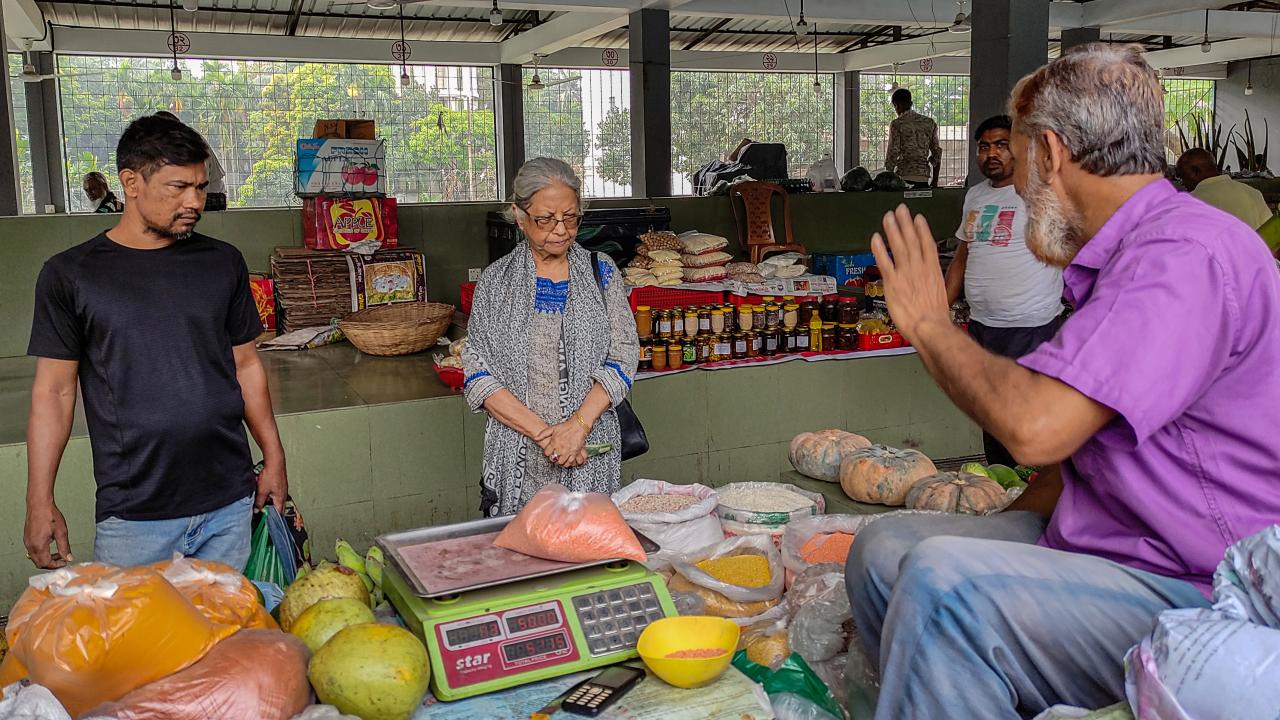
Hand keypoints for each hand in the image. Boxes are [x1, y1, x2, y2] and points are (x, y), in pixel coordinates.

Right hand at [25, 501, 71, 568]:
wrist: (39, 504)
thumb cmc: (49, 515)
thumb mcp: (61, 532)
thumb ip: (65, 547)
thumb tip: (68, 558)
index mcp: (39, 546)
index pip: (46, 564)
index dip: (56, 565)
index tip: (64, 563)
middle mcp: (30, 546)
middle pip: (39, 563)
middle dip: (52, 564)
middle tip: (62, 559)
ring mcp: (27, 542)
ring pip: (36, 558)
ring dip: (47, 558)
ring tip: (58, 553)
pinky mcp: (27, 538)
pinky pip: (33, 551)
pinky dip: (42, 553)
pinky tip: (50, 546)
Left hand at [255, 459, 288, 513]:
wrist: (275, 461)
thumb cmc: (271, 474)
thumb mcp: (262, 491)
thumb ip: (259, 502)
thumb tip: (257, 510)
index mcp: (280, 498)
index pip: (278, 514)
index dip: (272, 518)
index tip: (264, 521)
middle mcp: (283, 495)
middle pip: (277, 507)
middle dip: (269, 509)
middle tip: (260, 509)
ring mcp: (282, 489)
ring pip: (274, 500)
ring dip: (268, 500)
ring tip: (261, 496)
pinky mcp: (280, 484)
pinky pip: (274, 493)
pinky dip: (268, 494)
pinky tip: (263, 489)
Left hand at [542, 421, 587, 467]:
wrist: (578, 426)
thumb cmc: (566, 426)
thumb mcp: (553, 428)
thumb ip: (543, 434)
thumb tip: (536, 438)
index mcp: (554, 442)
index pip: (547, 453)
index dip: (547, 453)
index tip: (550, 452)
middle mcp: (560, 448)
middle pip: (554, 459)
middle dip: (554, 458)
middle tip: (555, 456)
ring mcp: (568, 451)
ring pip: (561, 462)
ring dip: (560, 461)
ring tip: (561, 458)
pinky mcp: (575, 452)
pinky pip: (570, 462)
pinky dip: (568, 462)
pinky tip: (567, 460)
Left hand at [870, 204, 952, 344]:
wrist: (929, 327)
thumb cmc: (936, 317)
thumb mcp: (943, 293)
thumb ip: (936, 280)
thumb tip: (935, 277)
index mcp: (932, 270)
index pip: (927, 244)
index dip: (922, 229)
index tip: (918, 218)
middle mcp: (919, 268)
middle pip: (912, 240)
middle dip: (905, 224)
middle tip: (900, 210)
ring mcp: (905, 274)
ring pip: (898, 246)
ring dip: (892, 230)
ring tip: (888, 217)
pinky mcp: (892, 282)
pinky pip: (884, 262)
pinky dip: (879, 249)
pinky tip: (875, 238)